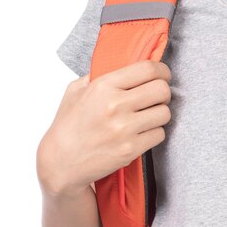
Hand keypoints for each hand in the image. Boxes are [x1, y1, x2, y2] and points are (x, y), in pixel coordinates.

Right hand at [37, 60, 171, 195]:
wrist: (61, 161)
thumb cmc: (69, 125)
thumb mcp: (76, 90)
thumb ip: (101, 75)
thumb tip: (126, 64)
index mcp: (103, 86)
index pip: (147, 69)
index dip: (162, 71)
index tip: (163, 75)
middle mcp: (115, 105)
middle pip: (162, 90)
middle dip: (163, 93)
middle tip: (156, 98)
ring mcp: (124, 129)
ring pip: (165, 113)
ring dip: (159, 114)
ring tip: (147, 116)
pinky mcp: (131, 149)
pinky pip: (160, 134)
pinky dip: (154, 133)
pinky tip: (141, 133)